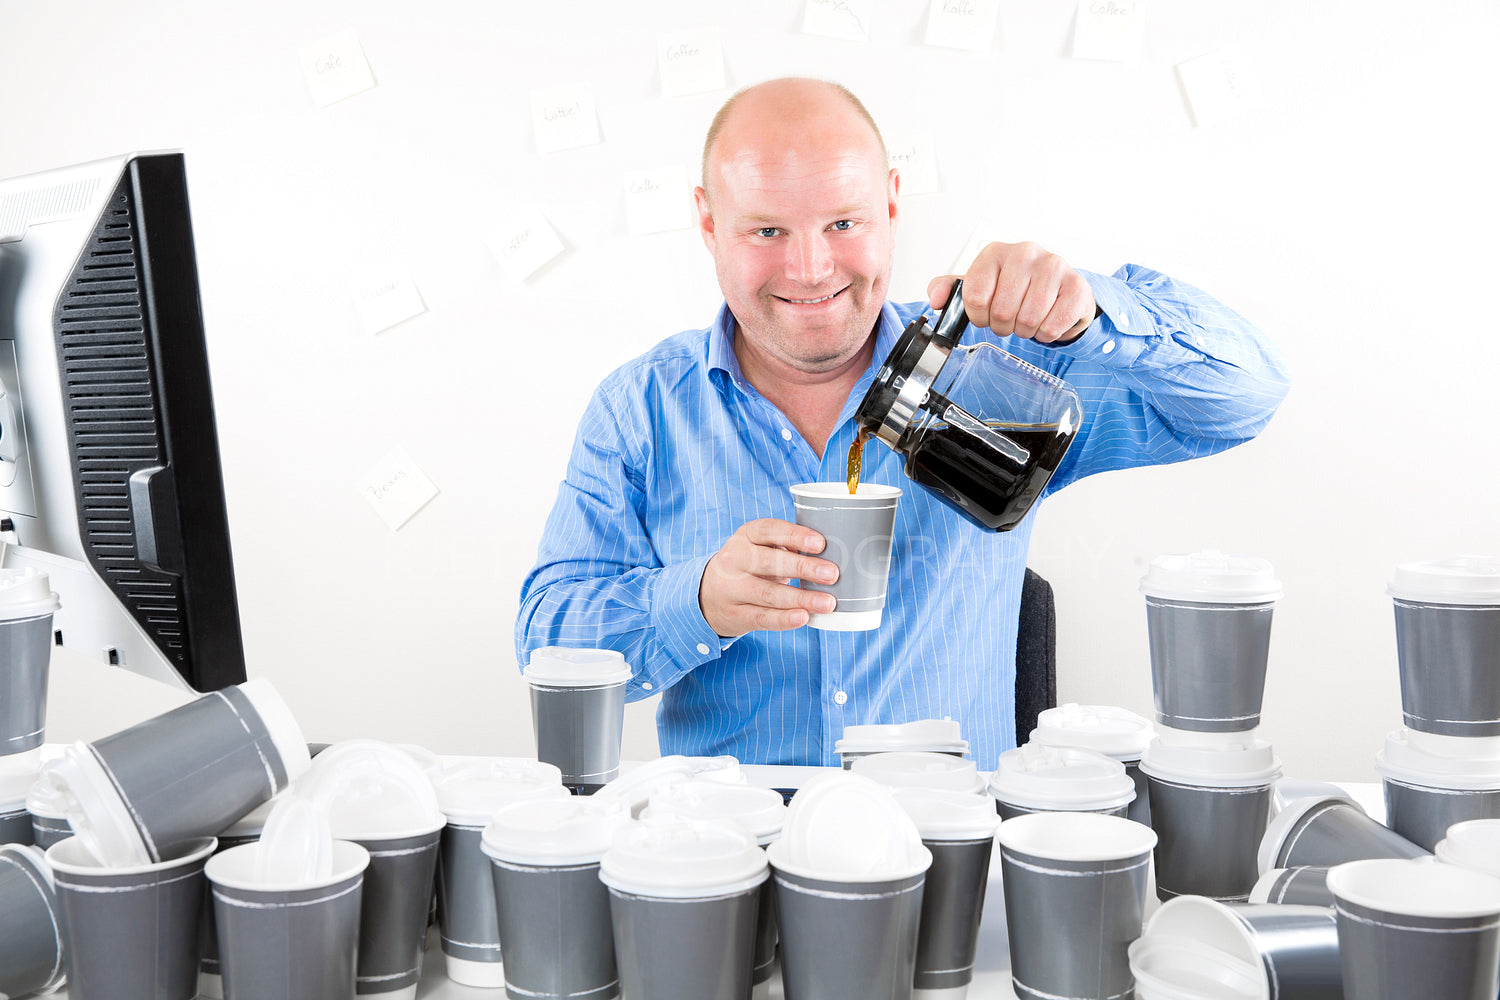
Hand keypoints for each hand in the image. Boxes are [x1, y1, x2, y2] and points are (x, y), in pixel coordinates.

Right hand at [700, 519, 838, 637]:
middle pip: (769, 562)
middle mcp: (735, 559)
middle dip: (802, 568)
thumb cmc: (749, 566)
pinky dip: (784, 618)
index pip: (769, 530)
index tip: (820, 543)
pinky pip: (762, 617)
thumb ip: (787, 547)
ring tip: (827, 603)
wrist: (707, 595)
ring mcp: (732, 589)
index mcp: (746, 536)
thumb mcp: (759, 547)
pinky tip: (803, 617)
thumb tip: (830, 555)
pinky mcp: (735, 614)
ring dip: (801, 598)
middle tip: (831, 574)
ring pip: (768, 593)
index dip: (794, 536)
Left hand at [928, 240, 1096, 343]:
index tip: (986, 314)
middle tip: (1010, 319)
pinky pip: (1051, 327)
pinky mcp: (1077, 286)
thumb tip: (936, 300)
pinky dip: (1046, 333)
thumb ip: (951, 290)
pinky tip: (1048, 318)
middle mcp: (1025, 252)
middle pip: (1000, 311)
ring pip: (1027, 320)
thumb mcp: (981, 285)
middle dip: (1003, 326)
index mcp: (996, 252)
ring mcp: (1054, 266)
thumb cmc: (1016, 288)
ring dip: (1025, 330)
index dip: (978, 316)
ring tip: (1028, 318)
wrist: (1060, 289)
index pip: (974, 297)